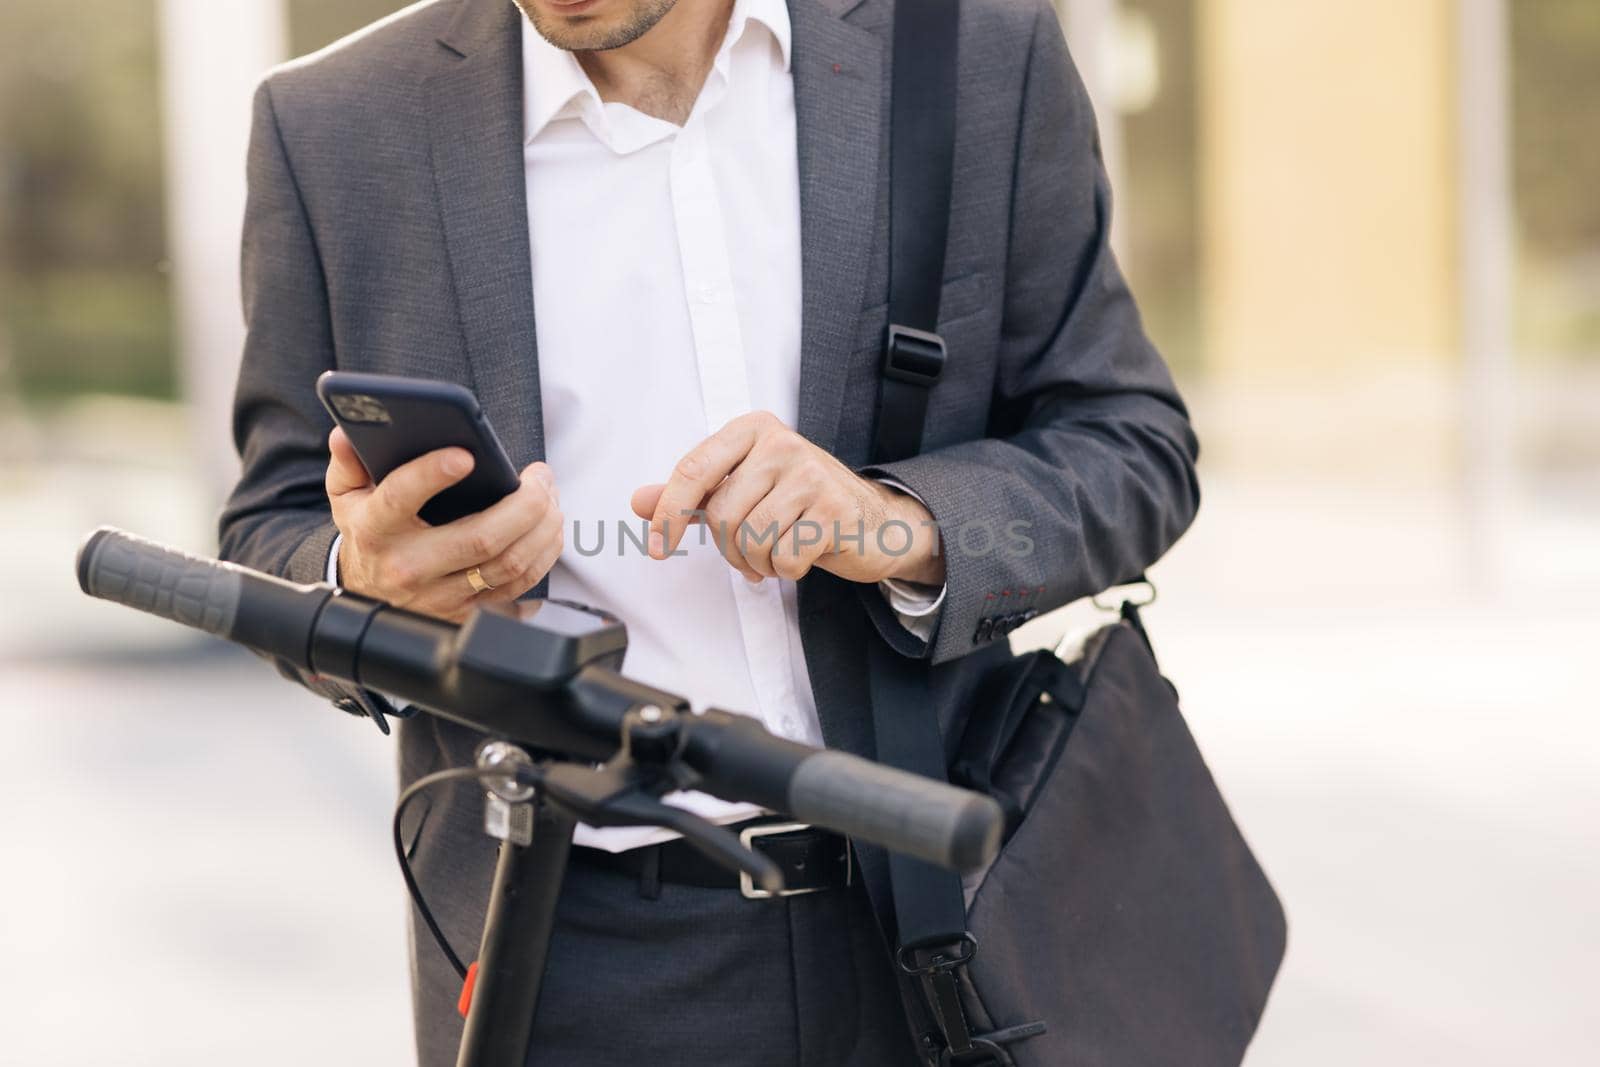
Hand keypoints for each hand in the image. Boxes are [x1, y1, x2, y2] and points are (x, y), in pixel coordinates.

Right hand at [326, 427, 563, 620]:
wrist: (366, 592)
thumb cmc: (368, 532)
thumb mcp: (347, 495)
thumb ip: (349, 461)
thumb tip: (346, 432)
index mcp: (376, 530)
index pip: (400, 499)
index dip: (431, 474)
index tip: (466, 455)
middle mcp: (409, 566)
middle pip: (480, 539)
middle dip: (524, 505)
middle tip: (541, 477)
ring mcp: (440, 595)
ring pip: (507, 565)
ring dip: (542, 529)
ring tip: (550, 498)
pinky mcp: (465, 612)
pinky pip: (516, 587)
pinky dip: (541, 556)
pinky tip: (548, 530)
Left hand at [629, 411, 944, 585]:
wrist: (872, 521)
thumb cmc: (800, 504)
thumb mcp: (743, 490)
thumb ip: (692, 495)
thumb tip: (638, 500)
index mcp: (753, 430)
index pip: (693, 470)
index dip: (668, 514)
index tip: (656, 548)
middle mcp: (782, 442)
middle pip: (722, 515)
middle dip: (730, 549)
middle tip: (750, 555)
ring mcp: (812, 473)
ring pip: (751, 539)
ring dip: (758, 562)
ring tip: (776, 553)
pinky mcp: (834, 508)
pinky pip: (784, 557)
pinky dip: (786, 570)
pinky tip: (801, 556)